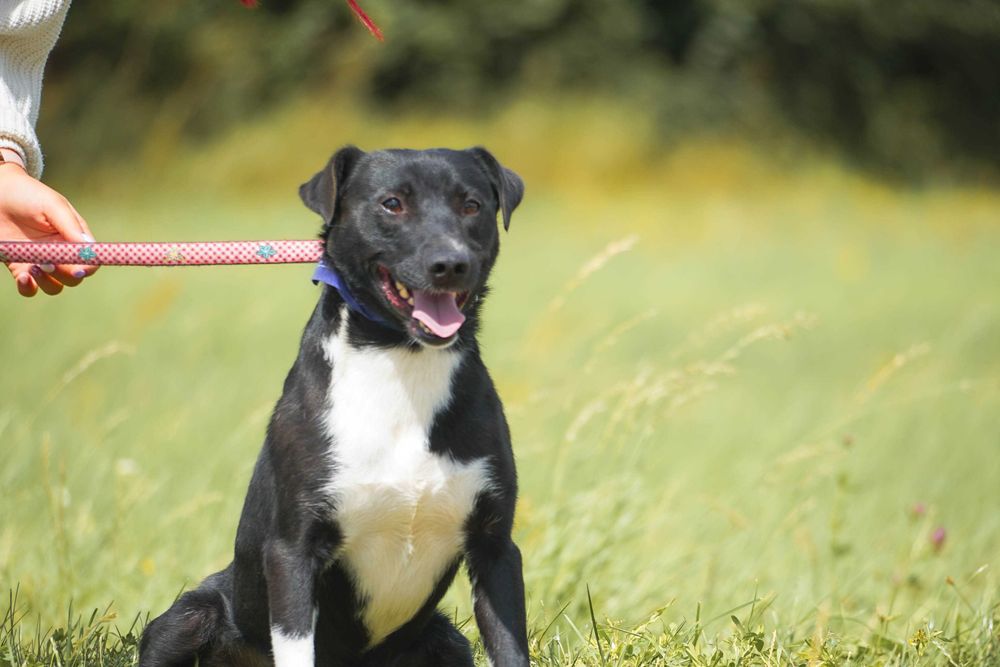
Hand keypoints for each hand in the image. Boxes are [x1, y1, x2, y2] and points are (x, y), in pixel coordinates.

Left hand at [0, 156, 96, 296]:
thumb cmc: (26, 194)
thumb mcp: (53, 205)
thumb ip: (71, 226)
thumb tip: (90, 248)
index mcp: (73, 238)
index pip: (90, 260)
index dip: (87, 267)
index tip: (78, 269)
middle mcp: (60, 253)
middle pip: (74, 277)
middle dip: (65, 275)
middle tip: (50, 264)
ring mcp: (40, 262)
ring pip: (54, 286)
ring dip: (48, 283)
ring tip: (34, 267)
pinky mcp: (19, 267)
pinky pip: (29, 288)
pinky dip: (29, 288)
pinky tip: (25, 278)